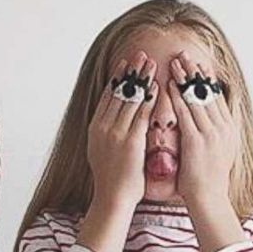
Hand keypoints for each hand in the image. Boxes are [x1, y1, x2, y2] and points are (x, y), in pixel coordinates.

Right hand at [87, 51, 157, 207]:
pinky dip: (149, 98)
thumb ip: (108, 133)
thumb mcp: (103, 150)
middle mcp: (103, 126)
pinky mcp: (130, 141)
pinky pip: (141, 114)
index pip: (108, 94)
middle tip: (141, 54)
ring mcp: (116, 132)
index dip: (118, 77)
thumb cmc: (112, 177)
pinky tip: (156, 86)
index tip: (126, 62)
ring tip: (151, 62)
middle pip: (119, 91)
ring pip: (131, 98)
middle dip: (131, 71)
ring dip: (142, 78)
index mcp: (96, 127)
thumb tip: (115, 121)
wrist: (112, 197)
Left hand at [168, 50, 236, 205]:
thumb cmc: (208, 178)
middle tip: (185, 53)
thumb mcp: (218, 150)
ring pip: (196, 98)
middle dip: (195, 71)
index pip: (216, 95)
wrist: (209, 198)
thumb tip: (209, 120)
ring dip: (184, 77)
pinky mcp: (197, 141)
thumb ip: (214, 132)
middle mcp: (222, 127)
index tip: (198, 62)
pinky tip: (168, 84)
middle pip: (207, 92)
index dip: (206, 77)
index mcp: (228, 128)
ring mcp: (211, 133)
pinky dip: (177, 96)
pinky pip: (185, 112)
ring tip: (175, 61)